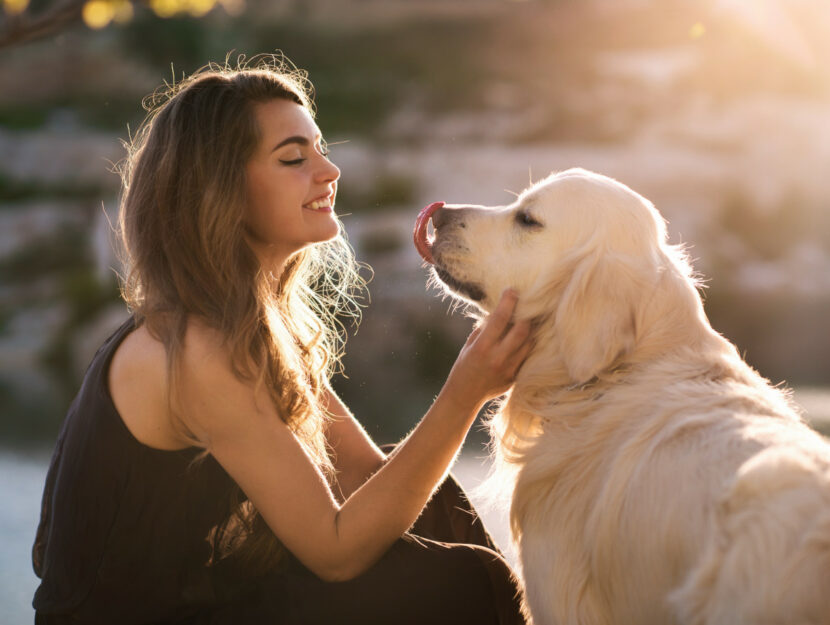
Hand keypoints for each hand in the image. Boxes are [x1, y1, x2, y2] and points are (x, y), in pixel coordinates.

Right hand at [442, 289, 532, 412]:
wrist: (464, 396)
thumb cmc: (464, 366)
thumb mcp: (470, 345)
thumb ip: (485, 329)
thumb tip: (499, 311)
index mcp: (483, 347)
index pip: (500, 319)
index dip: (508, 302)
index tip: (512, 290)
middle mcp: (498, 358)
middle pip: (522, 330)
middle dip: (525, 315)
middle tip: (525, 305)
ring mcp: (509, 369)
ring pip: (529, 342)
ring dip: (530, 329)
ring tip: (527, 320)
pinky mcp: (515, 377)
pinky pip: (527, 356)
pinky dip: (528, 344)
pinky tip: (525, 338)